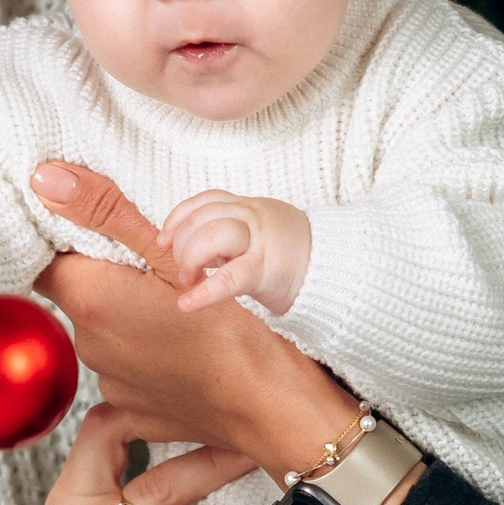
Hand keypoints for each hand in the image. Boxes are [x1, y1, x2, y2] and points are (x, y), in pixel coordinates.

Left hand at [32, 161, 364, 474]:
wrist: (271, 407)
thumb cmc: (233, 332)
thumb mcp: (172, 253)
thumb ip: (104, 212)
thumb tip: (47, 180)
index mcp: (91, 301)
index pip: (45, 261)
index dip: (67, 244)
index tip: (100, 236)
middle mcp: (89, 346)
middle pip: (80, 295)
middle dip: (108, 278)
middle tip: (157, 271)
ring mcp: (109, 383)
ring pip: (106, 332)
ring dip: (129, 315)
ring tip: (177, 310)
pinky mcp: (131, 409)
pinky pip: (128, 368)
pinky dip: (148, 353)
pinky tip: (184, 347)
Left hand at [158, 187, 312, 316]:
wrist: (339, 271)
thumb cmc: (296, 257)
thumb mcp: (264, 232)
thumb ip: (232, 232)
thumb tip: (191, 244)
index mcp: (251, 208)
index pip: (206, 200)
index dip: (179, 217)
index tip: (164, 238)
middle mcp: (255, 218)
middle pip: (204, 217)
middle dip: (182, 243)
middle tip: (184, 270)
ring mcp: (261, 242)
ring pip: (213, 235)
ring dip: (190, 259)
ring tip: (190, 281)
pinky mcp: (267, 271)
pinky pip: (229, 278)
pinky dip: (204, 293)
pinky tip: (188, 304)